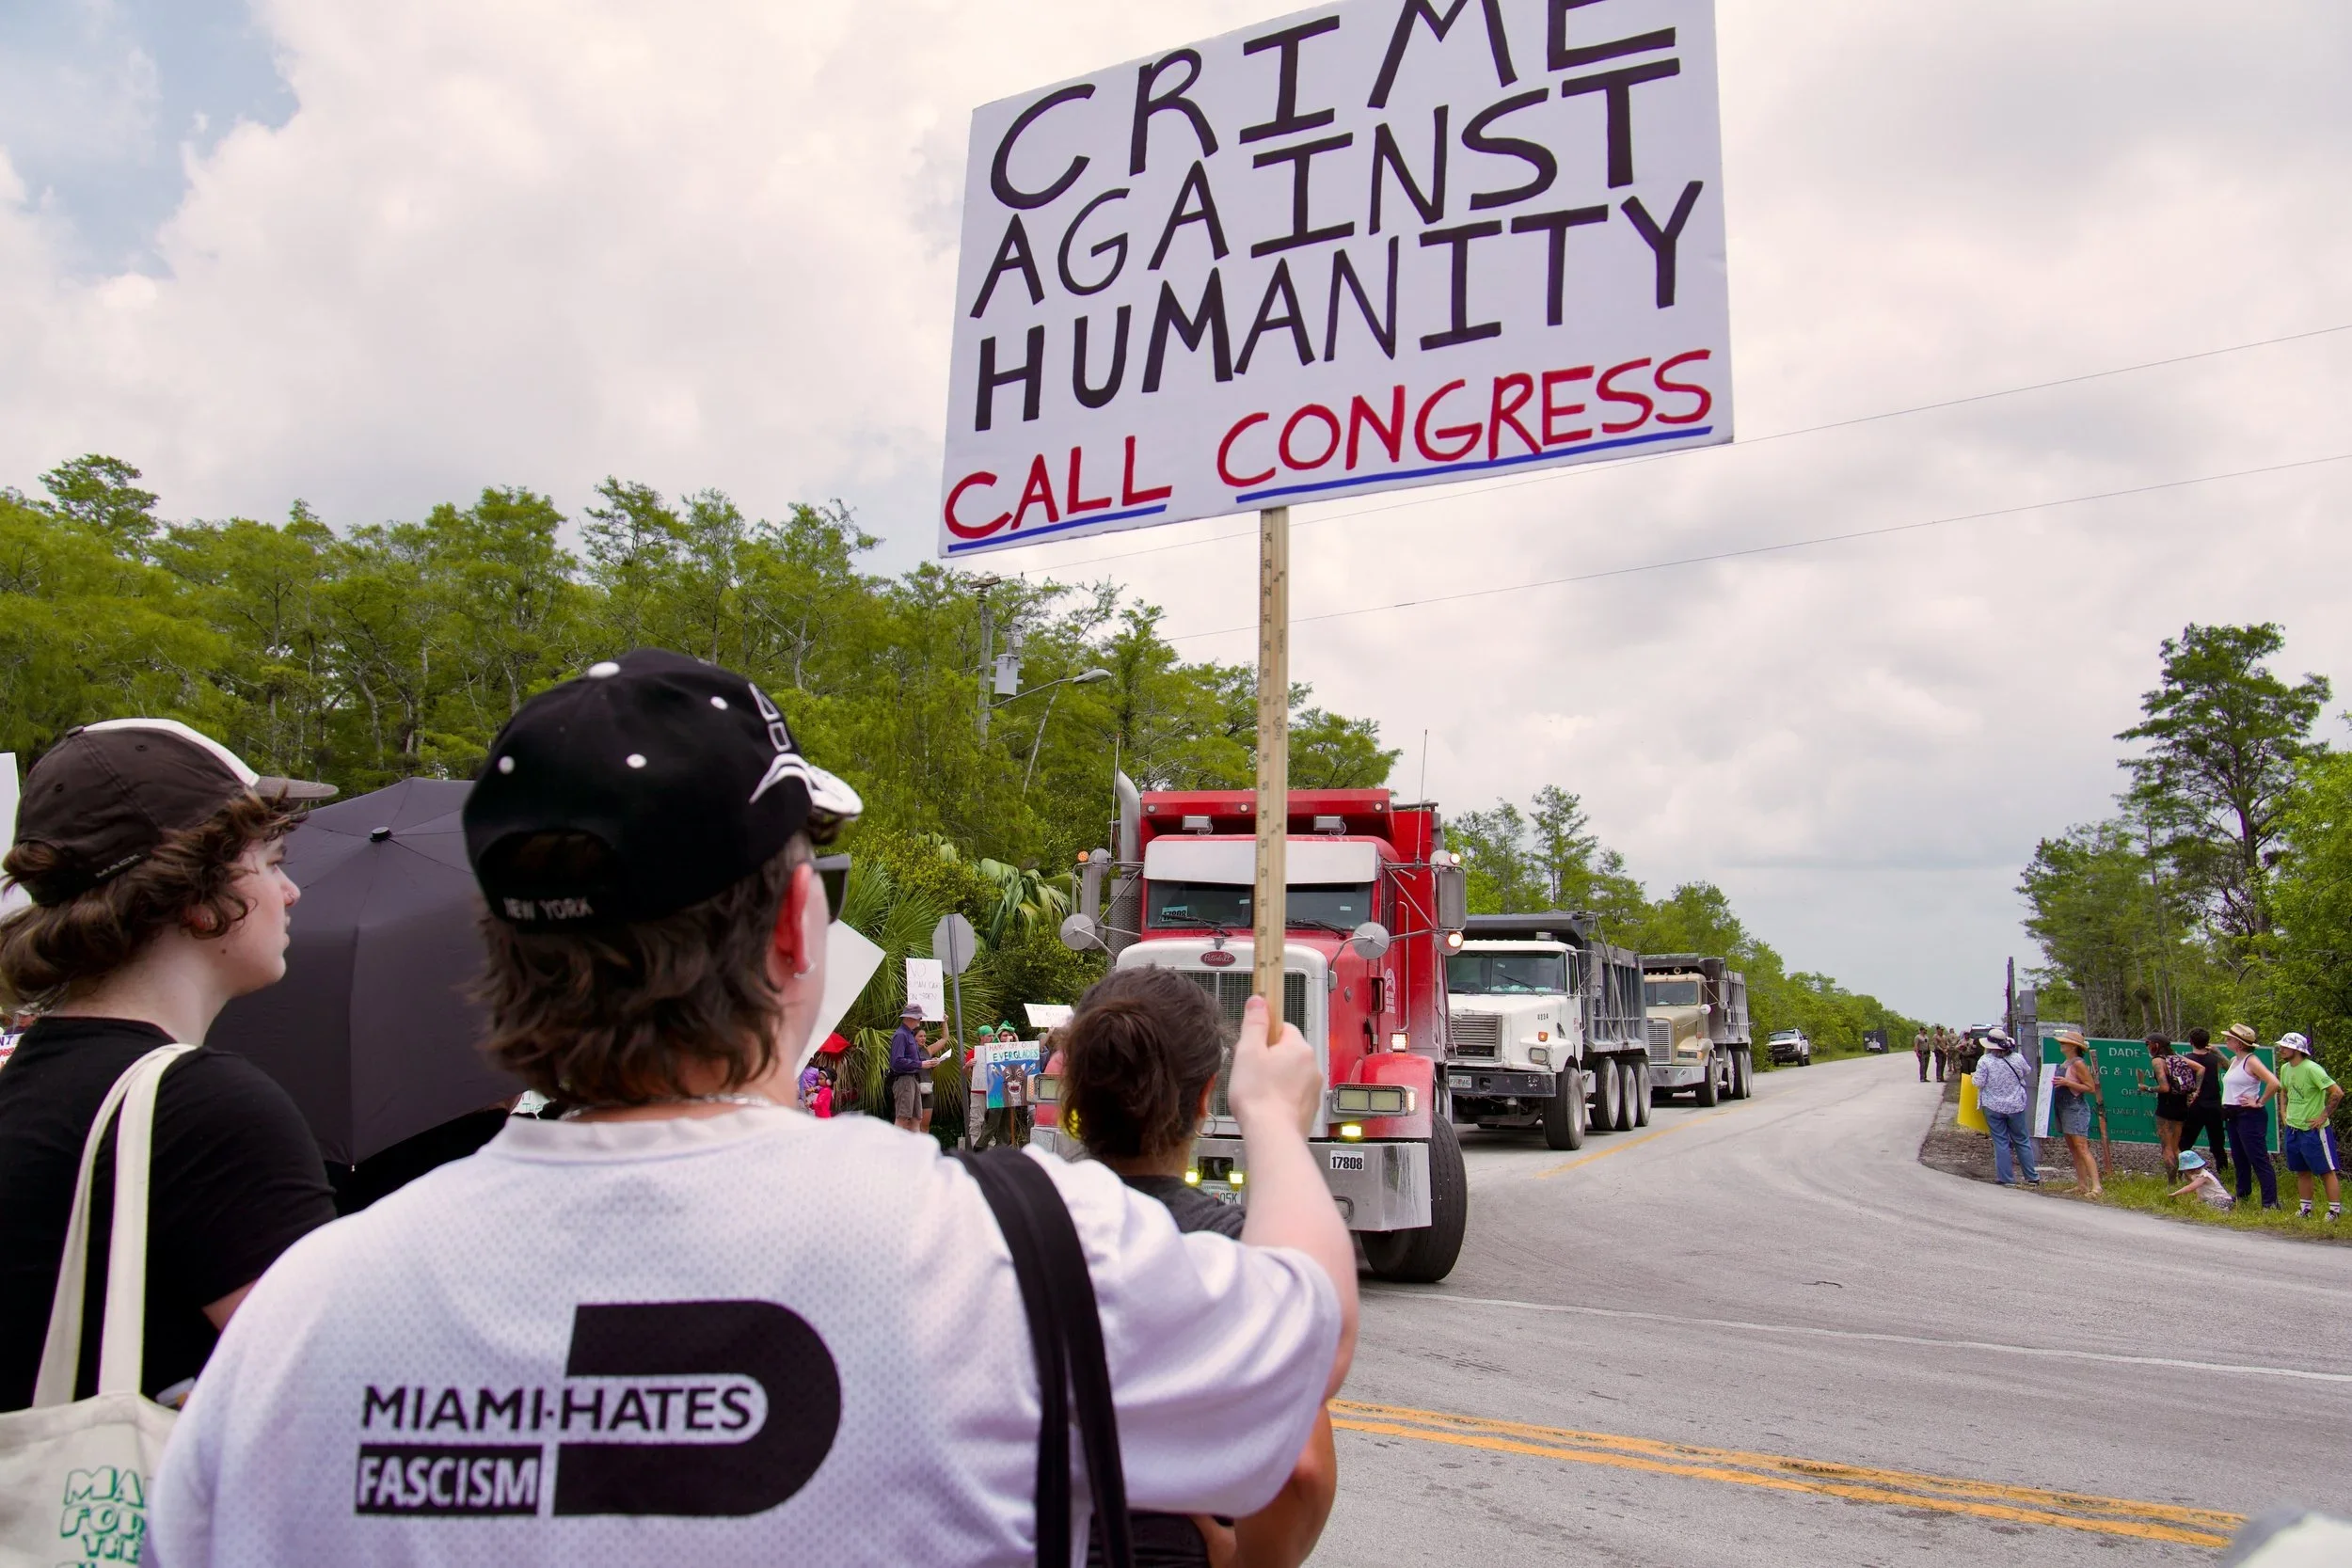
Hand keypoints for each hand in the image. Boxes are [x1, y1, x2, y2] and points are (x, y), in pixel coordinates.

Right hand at [1227, 994, 1321, 1135]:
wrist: (1272, 1135)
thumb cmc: (1259, 1096)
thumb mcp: (1248, 1052)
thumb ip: (1255, 1024)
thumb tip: (1259, 1001)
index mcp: (1300, 1048)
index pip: (1283, 1028)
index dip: (1264, 1035)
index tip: (1252, 1045)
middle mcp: (1312, 1066)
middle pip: (1287, 1052)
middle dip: (1269, 1059)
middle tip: (1250, 1071)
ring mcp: (1313, 1089)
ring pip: (1290, 1074)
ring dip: (1275, 1078)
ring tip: (1256, 1091)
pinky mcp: (1309, 1108)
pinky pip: (1293, 1093)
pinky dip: (1281, 1096)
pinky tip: (1266, 1105)